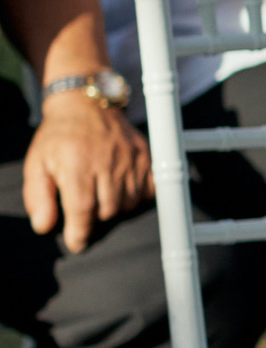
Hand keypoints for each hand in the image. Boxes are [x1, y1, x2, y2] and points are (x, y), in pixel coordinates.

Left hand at [24, 92, 153, 252]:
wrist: (87, 106)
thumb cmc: (59, 137)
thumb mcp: (36, 165)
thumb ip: (38, 198)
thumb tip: (44, 226)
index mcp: (77, 164)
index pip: (83, 210)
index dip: (79, 233)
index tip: (76, 242)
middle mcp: (108, 161)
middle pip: (108, 211)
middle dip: (94, 217)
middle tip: (84, 207)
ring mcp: (132, 159)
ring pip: (128, 204)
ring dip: (114, 207)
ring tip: (100, 193)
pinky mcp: (147, 158)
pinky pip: (148, 192)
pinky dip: (135, 197)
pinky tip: (120, 188)